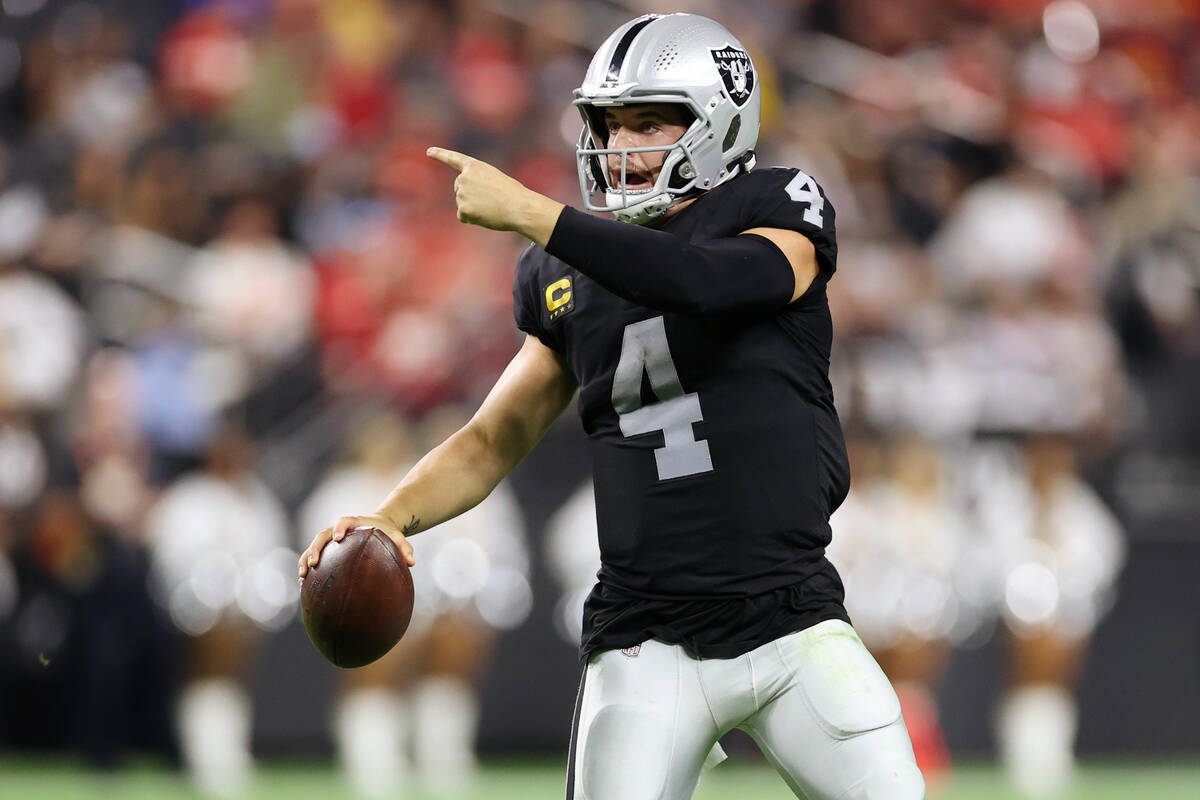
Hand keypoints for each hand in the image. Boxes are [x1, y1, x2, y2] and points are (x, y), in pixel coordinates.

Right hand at [297, 513, 415, 579]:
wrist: (378, 527)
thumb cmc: (387, 533)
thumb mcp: (397, 537)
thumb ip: (404, 547)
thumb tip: (412, 562)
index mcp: (354, 523)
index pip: (345, 521)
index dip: (340, 528)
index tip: (338, 537)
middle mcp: (338, 530)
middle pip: (322, 535)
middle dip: (315, 548)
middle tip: (313, 562)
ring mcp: (331, 540)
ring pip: (314, 547)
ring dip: (306, 559)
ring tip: (302, 576)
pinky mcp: (328, 550)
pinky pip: (313, 557)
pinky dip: (308, 568)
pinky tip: (304, 583)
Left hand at [426, 146, 562, 246]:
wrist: (518, 207)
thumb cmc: (513, 194)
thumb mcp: (495, 180)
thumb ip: (478, 184)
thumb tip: (464, 206)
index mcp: (474, 166)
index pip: (453, 158)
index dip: (440, 154)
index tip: (429, 152)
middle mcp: (464, 177)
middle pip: (458, 188)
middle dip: (468, 194)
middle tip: (488, 200)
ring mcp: (461, 193)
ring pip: (462, 203)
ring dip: (473, 208)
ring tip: (490, 207)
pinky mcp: (463, 209)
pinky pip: (463, 216)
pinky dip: (472, 219)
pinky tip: (485, 216)